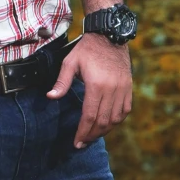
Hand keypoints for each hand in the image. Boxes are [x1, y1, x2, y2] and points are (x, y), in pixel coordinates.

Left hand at [50, 32, 132, 149]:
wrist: (109, 35)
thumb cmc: (86, 49)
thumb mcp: (70, 62)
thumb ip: (61, 82)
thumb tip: (50, 97)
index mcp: (96, 85)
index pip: (90, 116)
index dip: (83, 132)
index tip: (77, 142)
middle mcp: (112, 89)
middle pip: (103, 121)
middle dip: (92, 135)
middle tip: (82, 143)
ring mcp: (122, 89)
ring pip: (115, 119)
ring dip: (105, 131)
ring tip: (93, 136)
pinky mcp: (128, 88)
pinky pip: (125, 110)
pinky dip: (117, 121)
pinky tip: (108, 125)